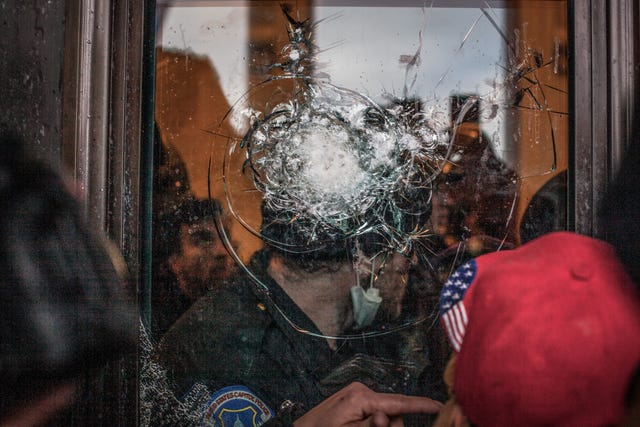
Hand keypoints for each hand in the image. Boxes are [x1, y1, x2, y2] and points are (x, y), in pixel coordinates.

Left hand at [293, 382, 442, 426]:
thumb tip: (386, 417)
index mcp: (361, 396)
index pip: (398, 402)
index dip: (421, 405)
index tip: (441, 406)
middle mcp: (361, 389)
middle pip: (394, 411)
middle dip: (390, 426)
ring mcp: (357, 393)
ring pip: (385, 414)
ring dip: (379, 426)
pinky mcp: (354, 400)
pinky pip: (373, 413)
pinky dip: (373, 423)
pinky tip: (363, 426)